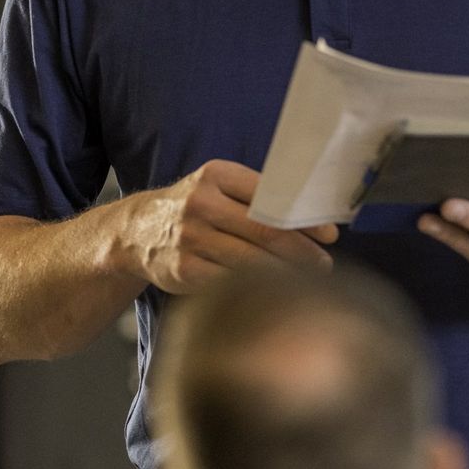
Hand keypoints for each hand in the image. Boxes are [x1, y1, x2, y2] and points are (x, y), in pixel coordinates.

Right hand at [114, 159, 339, 293]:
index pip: (272, 198)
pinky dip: (258, 290)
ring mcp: (191, 238)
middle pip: (265, 231)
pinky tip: (275, 293)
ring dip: (285, 274)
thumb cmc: (195, 209)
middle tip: (324, 263)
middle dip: (302, 250)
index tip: (330, 234)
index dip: (304, 219)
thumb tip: (312, 218)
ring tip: (308, 281)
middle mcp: (201, 204)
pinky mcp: (185, 270)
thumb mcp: (218, 187)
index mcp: (217, 175)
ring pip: (251, 261)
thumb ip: (257, 196)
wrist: (138, 232)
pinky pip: (231, 282)